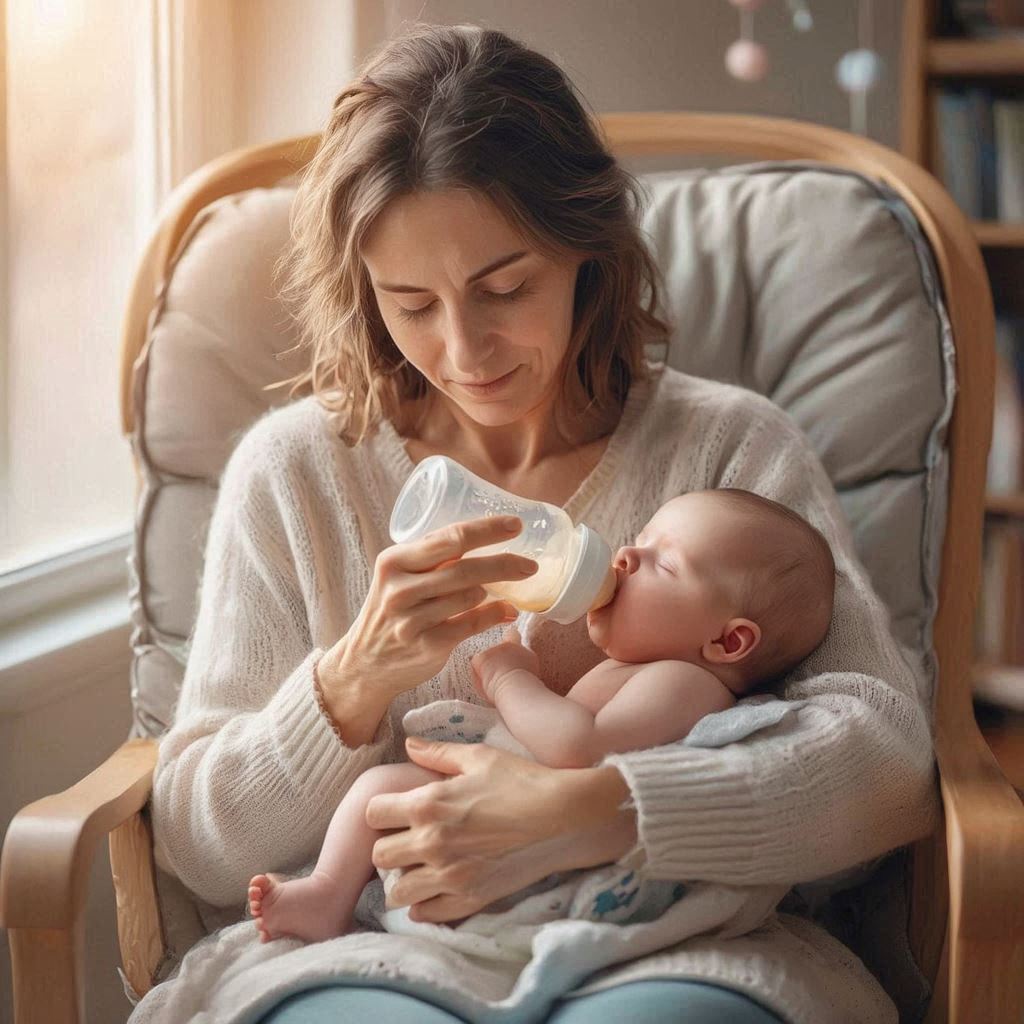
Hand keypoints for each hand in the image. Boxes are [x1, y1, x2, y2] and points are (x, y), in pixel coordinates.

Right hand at [318, 517, 536, 702]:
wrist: (364, 663)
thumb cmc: (391, 610)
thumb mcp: (399, 576)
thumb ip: (432, 558)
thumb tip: (488, 538)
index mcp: (394, 561)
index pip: (450, 538)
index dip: (487, 530)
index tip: (515, 525)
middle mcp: (400, 588)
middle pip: (465, 568)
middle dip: (505, 563)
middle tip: (530, 564)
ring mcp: (412, 620)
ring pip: (472, 596)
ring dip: (496, 591)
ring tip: (506, 590)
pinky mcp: (426, 646)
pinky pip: (472, 625)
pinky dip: (495, 616)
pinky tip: (508, 611)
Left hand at [365, 738, 635, 922]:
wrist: (564, 816)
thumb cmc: (522, 780)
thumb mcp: (479, 757)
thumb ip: (438, 753)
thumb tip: (408, 744)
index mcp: (428, 804)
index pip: (372, 814)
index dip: (382, 811)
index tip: (397, 810)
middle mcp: (432, 842)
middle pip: (378, 856)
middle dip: (388, 846)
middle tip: (408, 840)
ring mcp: (450, 874)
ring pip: (396, 892)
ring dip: (403, 878)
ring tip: (421, 867)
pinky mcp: (470, 898)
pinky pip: (426, 913)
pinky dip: (424, 903)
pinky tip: (437, 886)